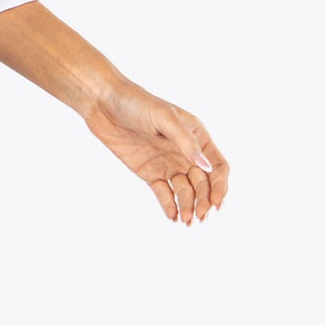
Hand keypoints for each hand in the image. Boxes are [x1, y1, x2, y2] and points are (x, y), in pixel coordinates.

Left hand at [80, 75, 227, 224]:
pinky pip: (164, 192)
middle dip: (204, 201)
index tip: (216, 203)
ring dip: (188, 206)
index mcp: (197, 136)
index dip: (220, 186)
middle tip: (201, 217)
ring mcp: (167, 163)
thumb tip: (205, 166)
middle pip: (203, 182)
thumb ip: (185, 141)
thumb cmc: (137, 103)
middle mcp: (185, 152)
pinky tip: (173, 217)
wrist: (104, 103)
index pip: (217, 166)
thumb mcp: (164, 117)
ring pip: (184, 190)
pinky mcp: (149, 172)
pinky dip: (169, 205)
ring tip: (188, 222)